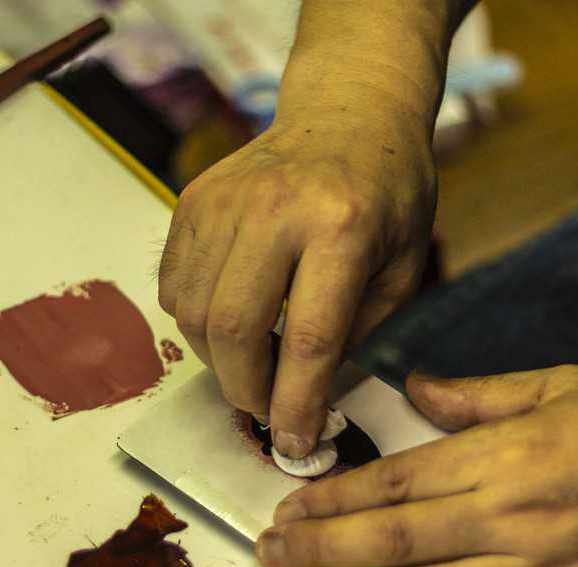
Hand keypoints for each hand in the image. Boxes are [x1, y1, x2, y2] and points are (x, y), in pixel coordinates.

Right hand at [158, 99, 434, 458]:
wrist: (349, 112)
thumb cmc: (388, 194)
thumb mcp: (403, 266)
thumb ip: (359, 334)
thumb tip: (310, 402)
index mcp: (342, 226)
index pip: (309, 338)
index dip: (297, 403)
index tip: (294, 443)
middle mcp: (275, 208)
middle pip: (234, 328)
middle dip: (245, 389)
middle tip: (266, 408)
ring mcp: (225, 201)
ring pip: (195, 314)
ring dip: (218, 360)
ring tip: (253, 363)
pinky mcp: (193, 201)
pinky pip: (174, 288)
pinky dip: (196, 323)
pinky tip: (231, 319)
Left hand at [254, 366, 577, 566]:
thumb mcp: (562, 384)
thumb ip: (478, 394)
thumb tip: (409, 386)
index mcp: (506, 456)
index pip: (396, 483)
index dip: (331, 499)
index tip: (290, 507)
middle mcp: (512, 520)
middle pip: (392, 542)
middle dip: (318, 548)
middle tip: (271, 553)